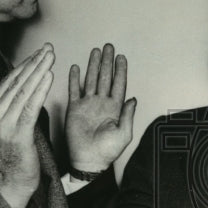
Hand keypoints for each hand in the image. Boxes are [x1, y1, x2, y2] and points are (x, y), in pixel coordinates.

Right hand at [0, 46, 53, 207]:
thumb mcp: (6, 129)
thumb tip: (25, 86)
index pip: (7, 85)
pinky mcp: (16, 135)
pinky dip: (40, 89)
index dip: (24, 67)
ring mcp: (1, 126)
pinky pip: (30, 107)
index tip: (38, 54)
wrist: (11, 185)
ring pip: (23, 92)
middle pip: (15, 85)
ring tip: (50, 56)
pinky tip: (49, 76)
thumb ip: (11, 109)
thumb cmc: (14, 157)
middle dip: (33, 64)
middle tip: (47, 48)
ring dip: (39, 71)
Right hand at [65, 43, 135, 171]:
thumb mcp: (124, 134)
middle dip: (107, 62)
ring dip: (93, 65)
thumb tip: (133, 98)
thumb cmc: (107, 151)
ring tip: (95, 51)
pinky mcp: (74, 108)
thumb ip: (128, 115)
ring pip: (91, 79)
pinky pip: (74, 90)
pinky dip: (74, 79)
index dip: (120, 70)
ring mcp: (88, 104)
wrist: (88, 160)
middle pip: (105, 77)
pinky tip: (77, 67)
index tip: (121, 57)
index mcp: (115, 108)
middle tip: (108, 46)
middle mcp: (101, 103)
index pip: (119, 84)